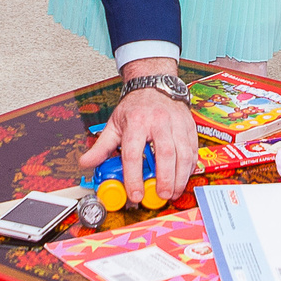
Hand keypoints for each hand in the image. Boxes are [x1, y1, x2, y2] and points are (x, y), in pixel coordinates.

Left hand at [81, 72, 201, 201]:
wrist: (155, 85)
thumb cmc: (135, 107)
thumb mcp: (114, 124)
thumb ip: (101, 146)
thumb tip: (86, 163)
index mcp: (136, 122)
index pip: (133, 153)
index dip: (134, 176)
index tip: (135, 194)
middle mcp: (158, 121)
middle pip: (164, 153)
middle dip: (165, 178)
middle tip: (161, 196)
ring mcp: (177, 123)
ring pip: (183, 153)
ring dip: (180, 176)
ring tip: (173, 192)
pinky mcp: (189, 127)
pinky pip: (193, 149)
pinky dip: (190, 167)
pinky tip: (183, 178)